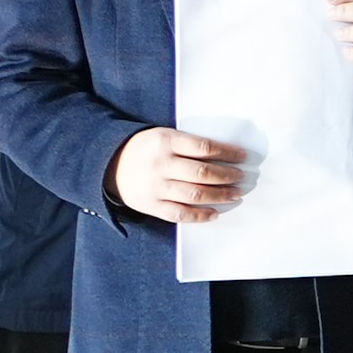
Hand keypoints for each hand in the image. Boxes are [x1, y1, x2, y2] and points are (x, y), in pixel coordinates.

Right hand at [115, 127, 248, 220]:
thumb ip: (188, 145)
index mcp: (165, 141)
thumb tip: (225, 155)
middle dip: (228, 176)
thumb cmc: (145, 149)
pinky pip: (180, 213)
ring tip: (235, 194)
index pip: (204, 147)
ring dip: (220, 196)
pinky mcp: (151, 205)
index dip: (228, 153)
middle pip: (203, 173)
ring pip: (195, 194)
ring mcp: (155, 187)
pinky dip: (200, 215)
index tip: (243, 156)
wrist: (109, 164)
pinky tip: (215, 213)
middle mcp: (161, 164)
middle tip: (242, 177)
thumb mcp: (163, 136)